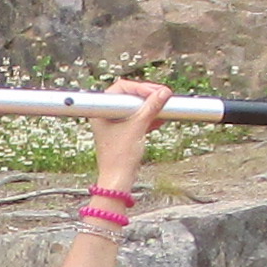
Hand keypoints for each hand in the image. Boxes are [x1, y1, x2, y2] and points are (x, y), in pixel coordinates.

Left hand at [90, 76, 176, 194]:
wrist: (118, 179)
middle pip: (129, 96)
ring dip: (150, 107)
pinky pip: (137, 119)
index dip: (140, 87)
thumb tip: (163, 93)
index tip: (156, 91)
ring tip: (164, 106)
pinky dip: (148, 118)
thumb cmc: (119, 157)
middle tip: (163, 95)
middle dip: (147, 96)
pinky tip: (160, 118)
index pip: (121, 88)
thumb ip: (151, 108)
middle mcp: (106, 115)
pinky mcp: (123, 133)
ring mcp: (114, 124)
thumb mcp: (138, 127)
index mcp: (102, 111)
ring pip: (135, 108)